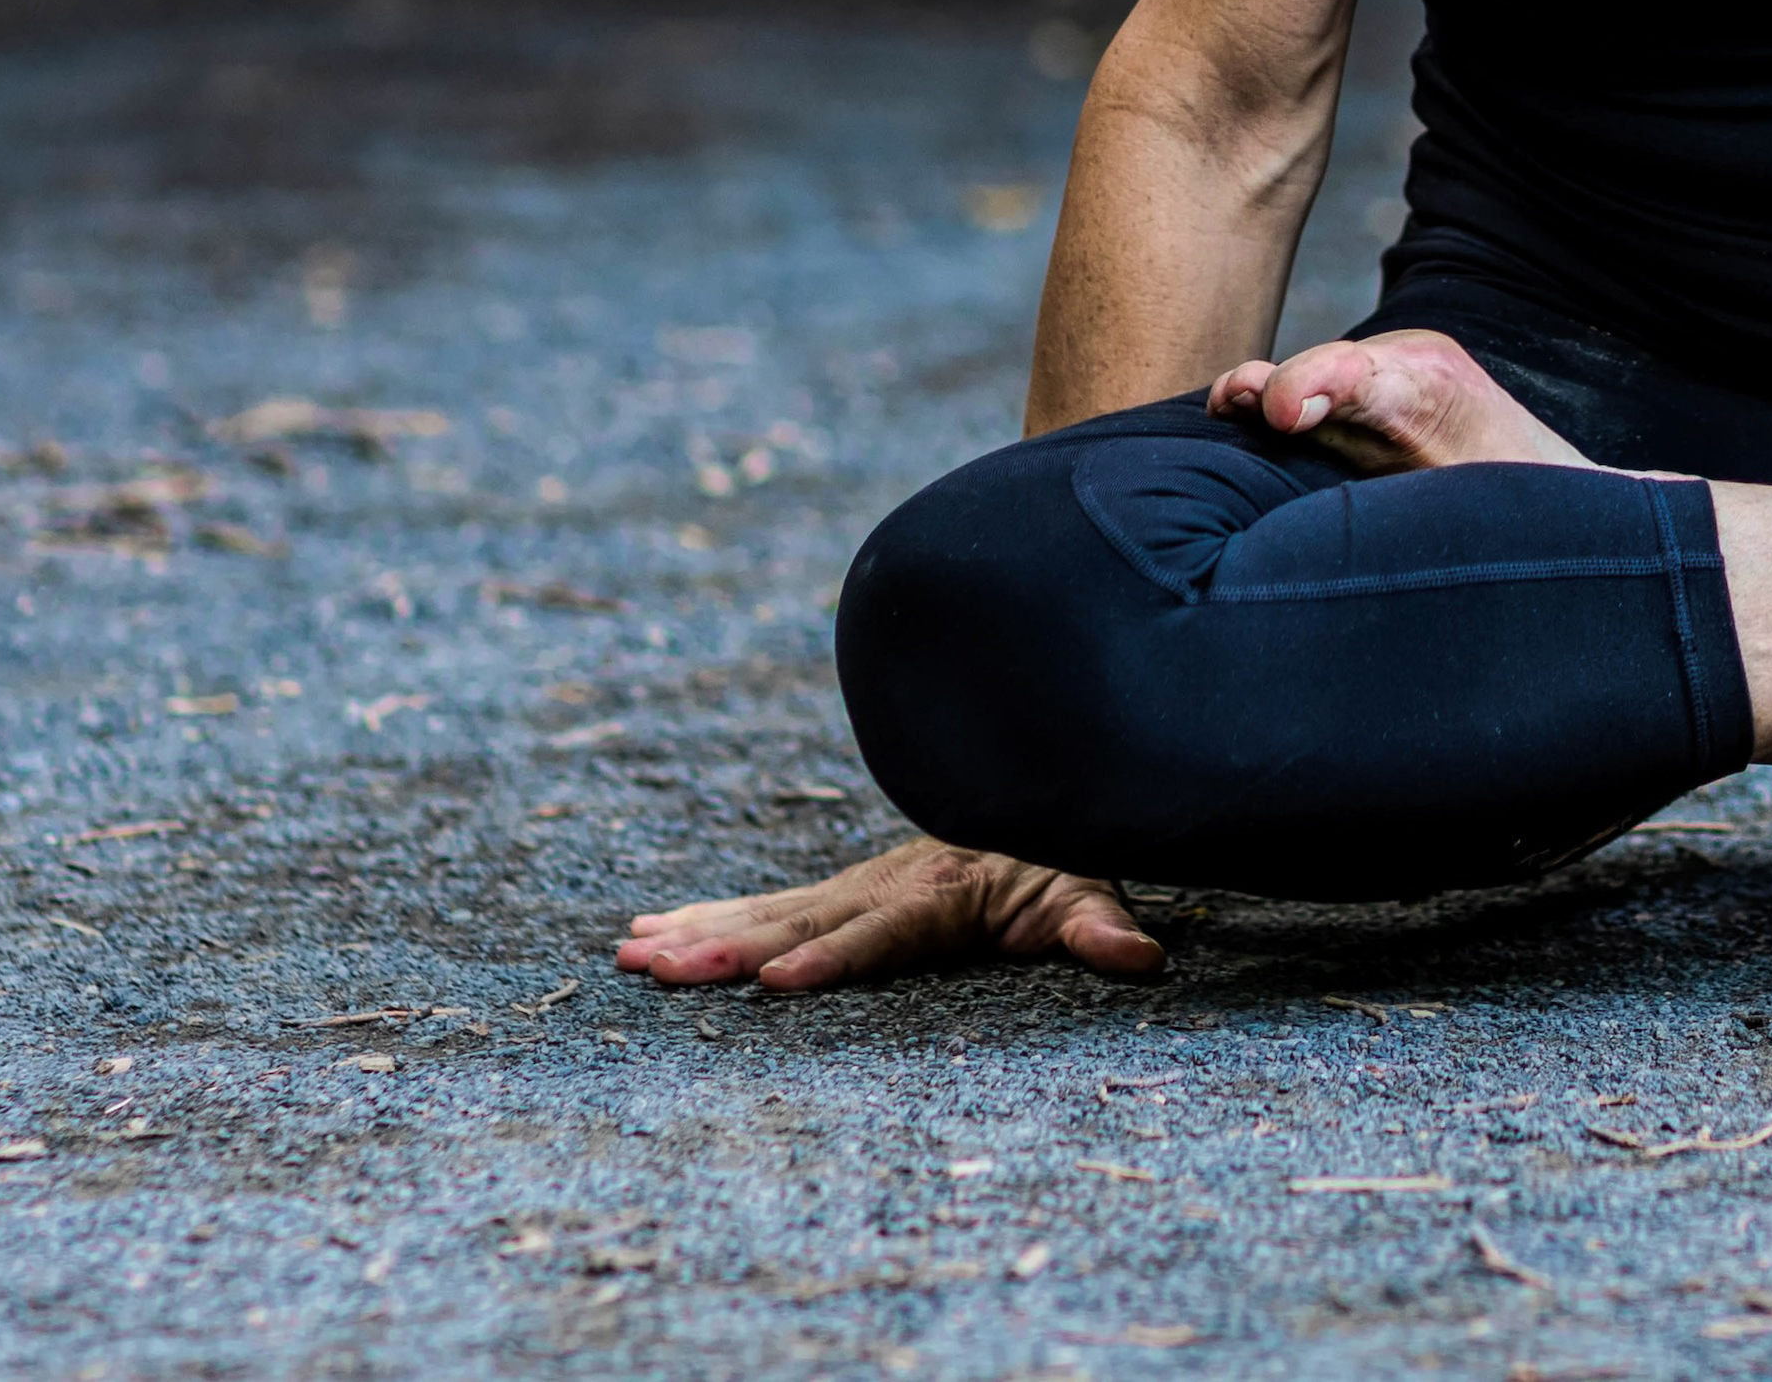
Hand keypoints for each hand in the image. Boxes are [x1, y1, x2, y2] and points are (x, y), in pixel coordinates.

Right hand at [618, 833, 1159, 988]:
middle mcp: (889, 881)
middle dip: (730, 949)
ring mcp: (858, 883)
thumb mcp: (1094, 887)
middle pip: (803, 921)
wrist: (1042, 787)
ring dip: (700, 932)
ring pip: (770, 910)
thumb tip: (1142, 958)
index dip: (832, 960)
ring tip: (630, 955)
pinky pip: (767, 904)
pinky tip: (646, 934)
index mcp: (946, 889)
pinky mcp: (839, 891)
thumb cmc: (1068, 856)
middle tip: (658, 970)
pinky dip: (706, 915)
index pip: (882, 932)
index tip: (774, 986)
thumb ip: (1104, 925)